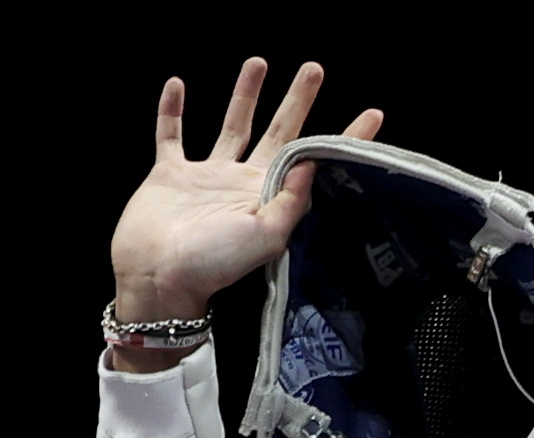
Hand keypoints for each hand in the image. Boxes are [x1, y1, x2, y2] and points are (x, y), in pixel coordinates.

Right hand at [109, 59, 380, 367]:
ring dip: (245, 94)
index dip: (345, 138)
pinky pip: (171, 135)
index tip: (373, 113)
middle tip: (314, 69)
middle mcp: (244, 181)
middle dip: (297, 100)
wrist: (160, 277)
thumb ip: (292, 200)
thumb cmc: (215, 263)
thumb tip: (313, 162)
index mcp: (271, 195)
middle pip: (279, 131)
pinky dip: (172, 111)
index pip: (314, 158)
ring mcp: (207, 176)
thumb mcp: (266, 235)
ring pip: (233, 125)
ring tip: (259, 62)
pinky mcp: (169, 174)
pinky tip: (177, 85)